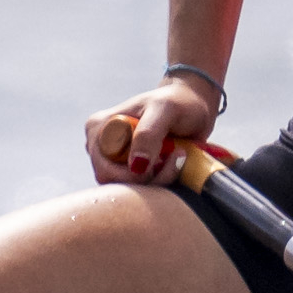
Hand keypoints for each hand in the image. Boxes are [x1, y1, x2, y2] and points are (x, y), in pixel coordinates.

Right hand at [84, 74, 218, 185]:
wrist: (193, 105)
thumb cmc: (177, 101)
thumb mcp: (165, 108)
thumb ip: (148, 133)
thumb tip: (136, 165)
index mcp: (98, 128)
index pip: (105, 168)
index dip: (134, 174)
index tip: (165, 158)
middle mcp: (100, 146)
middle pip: (116, 183)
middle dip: (150, 178)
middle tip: (176, 158)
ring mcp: (114, 161)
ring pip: (130, 190)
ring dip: (159, 179)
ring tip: (177, 157)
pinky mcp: (130, 171)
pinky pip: (141, 190)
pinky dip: (161, 181)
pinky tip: (174, 164)